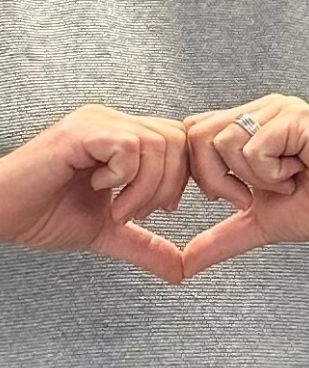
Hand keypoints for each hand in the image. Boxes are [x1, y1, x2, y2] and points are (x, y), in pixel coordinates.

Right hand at [0, 105, 187, 282]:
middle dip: (168, 185)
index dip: (181, 177)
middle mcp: (112, 122)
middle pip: (177, 140)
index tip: (160, 209)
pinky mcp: (81, 131)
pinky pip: (128, 146)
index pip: (179, 142)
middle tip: (136, 213)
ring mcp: (96, 122)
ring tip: (116, 209)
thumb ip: (146, 245)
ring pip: (157, 144)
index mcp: (122, 135)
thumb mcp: (107, 231)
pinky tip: (96, 188)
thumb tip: (181, 271)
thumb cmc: (43, 215)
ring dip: (144, 188)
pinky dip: (123, 178)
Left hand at [179, 95, 308, 278]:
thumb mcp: (258, 222)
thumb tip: (183, 266)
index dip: (201, 172)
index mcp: (249, 124)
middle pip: (199, 134)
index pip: (192, 133)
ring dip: (253, 177)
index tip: (234, 195)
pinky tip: (297, 172)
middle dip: (218, 177)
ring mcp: (281, 109)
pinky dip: (271, 173)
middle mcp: (263, 109)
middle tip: (254, 192)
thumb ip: (219, 236)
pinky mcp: (297, 117)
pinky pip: (256, 147)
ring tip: (284, 180)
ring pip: (226, 141)